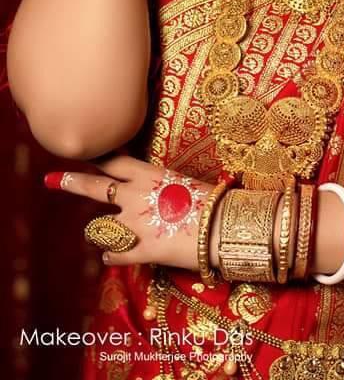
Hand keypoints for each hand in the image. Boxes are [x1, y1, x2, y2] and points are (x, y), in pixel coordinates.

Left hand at [44, 154, 214, 270]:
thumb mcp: (183, 184)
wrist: (224, 228)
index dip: (97, 156)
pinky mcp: (139, 251)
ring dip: (103, 232)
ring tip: (109, 236)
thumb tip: (152, 193)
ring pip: (99, 228)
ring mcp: (134, 224)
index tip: (83, 151)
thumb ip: (160, 188)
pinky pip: (113, 256)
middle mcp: (135, 196)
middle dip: (71, 181)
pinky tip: (113, 259)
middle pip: (95, 186)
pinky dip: (112, 258)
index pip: (114, 161)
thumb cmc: (212, 202)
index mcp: (149, 176)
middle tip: (51, 179)